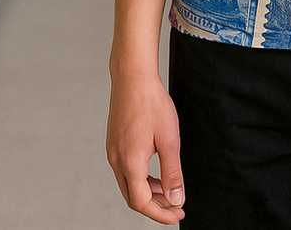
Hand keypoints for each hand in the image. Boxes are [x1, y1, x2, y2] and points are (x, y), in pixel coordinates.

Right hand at [106, 70, 185, 223]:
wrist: (133, 76)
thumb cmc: (151, 102)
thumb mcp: (169, 139)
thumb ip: (172, 172)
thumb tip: (176, 199)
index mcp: (130, 162)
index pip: (142, 202)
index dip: (160, 213)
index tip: (177, 214)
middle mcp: (116, 160)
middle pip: (133, 197)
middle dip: (155, 206)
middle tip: (175, 206)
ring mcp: (112, 151)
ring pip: (128, 184)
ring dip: (148, 192)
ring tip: (168, 189)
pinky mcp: (113, 143)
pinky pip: (125, 170)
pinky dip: (140, 178)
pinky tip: (154, 171)